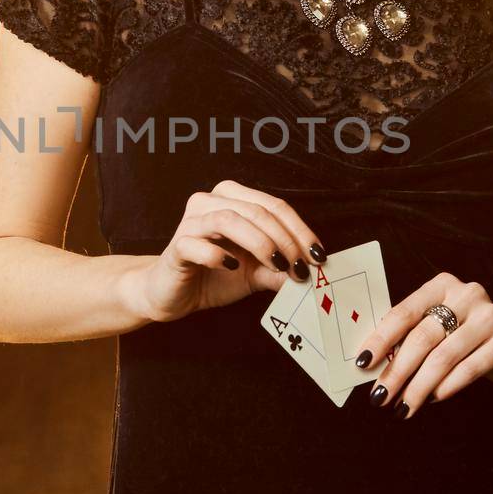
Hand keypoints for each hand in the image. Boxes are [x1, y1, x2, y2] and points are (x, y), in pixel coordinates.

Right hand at [127, 179, 326, 323]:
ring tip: (277, 266)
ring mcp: (191, 221)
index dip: (300, 230)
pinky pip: (198, 243)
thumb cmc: (216, 276)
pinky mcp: (176, 245)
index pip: (275, 206)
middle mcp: (210, 201)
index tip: (318, 257)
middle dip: (284, 240)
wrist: (174, 295)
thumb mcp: (257, 274)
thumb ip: (281, 269)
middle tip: (300, 267)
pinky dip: (219, 254)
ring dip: (260, 244)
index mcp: (233, 199)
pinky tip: (233, 267)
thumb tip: (313, 272)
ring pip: (230, 220)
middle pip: (257, 210)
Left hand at [352, 272, 492, 418]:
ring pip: (443, 357)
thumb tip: (373, 363)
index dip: (381, 339)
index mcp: (441, 285)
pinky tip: (432, 399)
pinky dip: (446, 387)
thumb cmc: (464, 334)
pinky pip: (468, 368)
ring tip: (404, 406)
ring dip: (419, 386)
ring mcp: (489, 316)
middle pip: (422, 337)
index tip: (363, 362)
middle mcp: (466, 295)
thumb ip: (411, 335)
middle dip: (397, 371)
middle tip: (380, 396)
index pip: (403, 312)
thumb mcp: (439, 325)